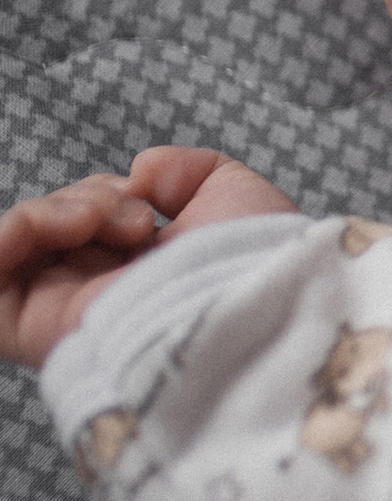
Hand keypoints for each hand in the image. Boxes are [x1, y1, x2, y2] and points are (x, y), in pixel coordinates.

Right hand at [1, 146, 295, 367]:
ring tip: (110, 222)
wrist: (255, 305)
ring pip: (17, 242)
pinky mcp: (32, 331)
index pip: (83, 221)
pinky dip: (14, 231)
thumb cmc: (258, 262)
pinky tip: (65, 225)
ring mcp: (60, 313)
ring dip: (56, 210)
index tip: (149, 196)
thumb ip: (186, 169)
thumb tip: (139, 170)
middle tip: (140, 220)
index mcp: (135, 273)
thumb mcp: (234, 192)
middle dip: (89, 198)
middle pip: (48, 226)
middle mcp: (95, 295)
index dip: (105, 193)